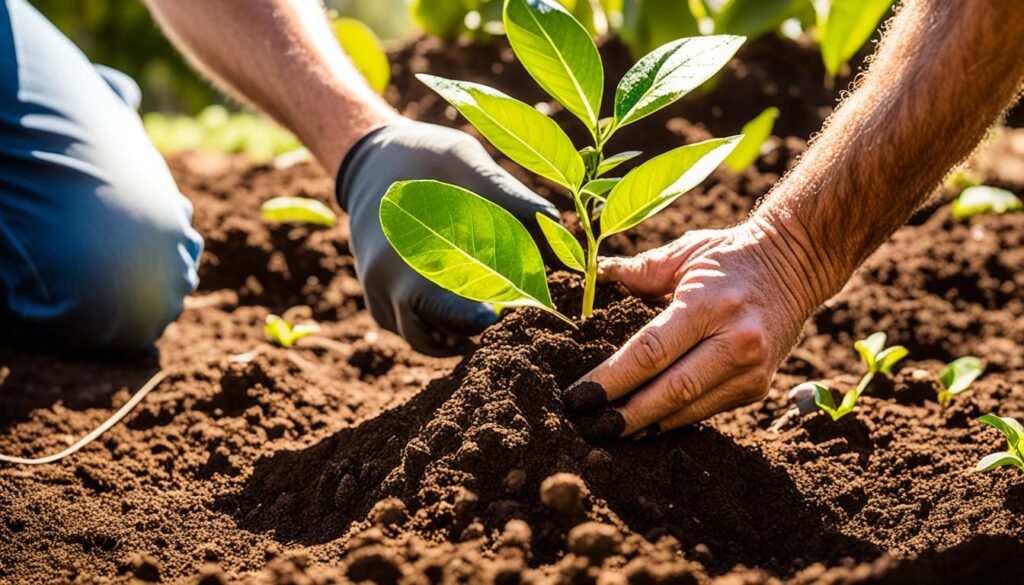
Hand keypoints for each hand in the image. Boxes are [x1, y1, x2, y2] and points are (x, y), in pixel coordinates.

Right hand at [337, 121, 558, 355]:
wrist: (370, 157)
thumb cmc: (424, 155)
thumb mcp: (465, 159)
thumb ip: (507, 194)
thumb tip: (555, 221)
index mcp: (403, 252)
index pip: (440, 310)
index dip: (475, 320)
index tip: (502, 315)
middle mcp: (384, 280)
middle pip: (434, 334)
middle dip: (472, 328)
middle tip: (507, 310)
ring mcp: (377, 293)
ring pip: (421, 338)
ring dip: (455, 333)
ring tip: (490, 308)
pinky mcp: (379, 299)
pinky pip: (410, 328)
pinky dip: (439, 326)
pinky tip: (468, 302)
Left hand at [565, 218, 828, 437]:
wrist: (798, 264)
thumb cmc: (729, 257)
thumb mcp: (684, 253)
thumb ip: (638, 271)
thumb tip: (594, 274)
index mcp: (708, 305)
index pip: (649, 352)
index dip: (610, 380)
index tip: (578, 397)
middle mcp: (735, 342)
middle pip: (669, 392)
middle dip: (623, 415)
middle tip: (588, 426)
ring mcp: (751, 370)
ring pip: (688, 410)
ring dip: (645, 424)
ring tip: (608, 429)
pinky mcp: (758, 388)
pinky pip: (706, 410)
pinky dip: (673, 418)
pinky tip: (645, 422)